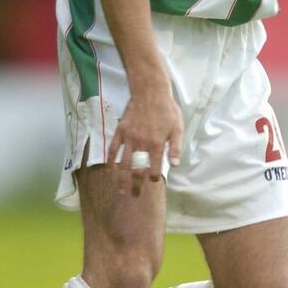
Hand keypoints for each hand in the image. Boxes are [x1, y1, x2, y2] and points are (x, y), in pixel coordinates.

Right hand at [107, 79, 183, 196]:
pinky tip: (110, 169)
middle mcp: (141, 144)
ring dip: (121, 179)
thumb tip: (174, 165)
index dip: (154, 177)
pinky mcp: (120, 131)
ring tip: (120, 191)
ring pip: (124, 163)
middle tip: (134, 196)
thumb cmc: (167, 110)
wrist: (150, 91)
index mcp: (156, 145)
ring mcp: (129, 138)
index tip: (153, 181)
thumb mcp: (177, 128)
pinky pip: (113, 148)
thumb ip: (175, 147)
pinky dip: (111, 160)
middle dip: (136, 185)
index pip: (154, 168)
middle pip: (137, 170)